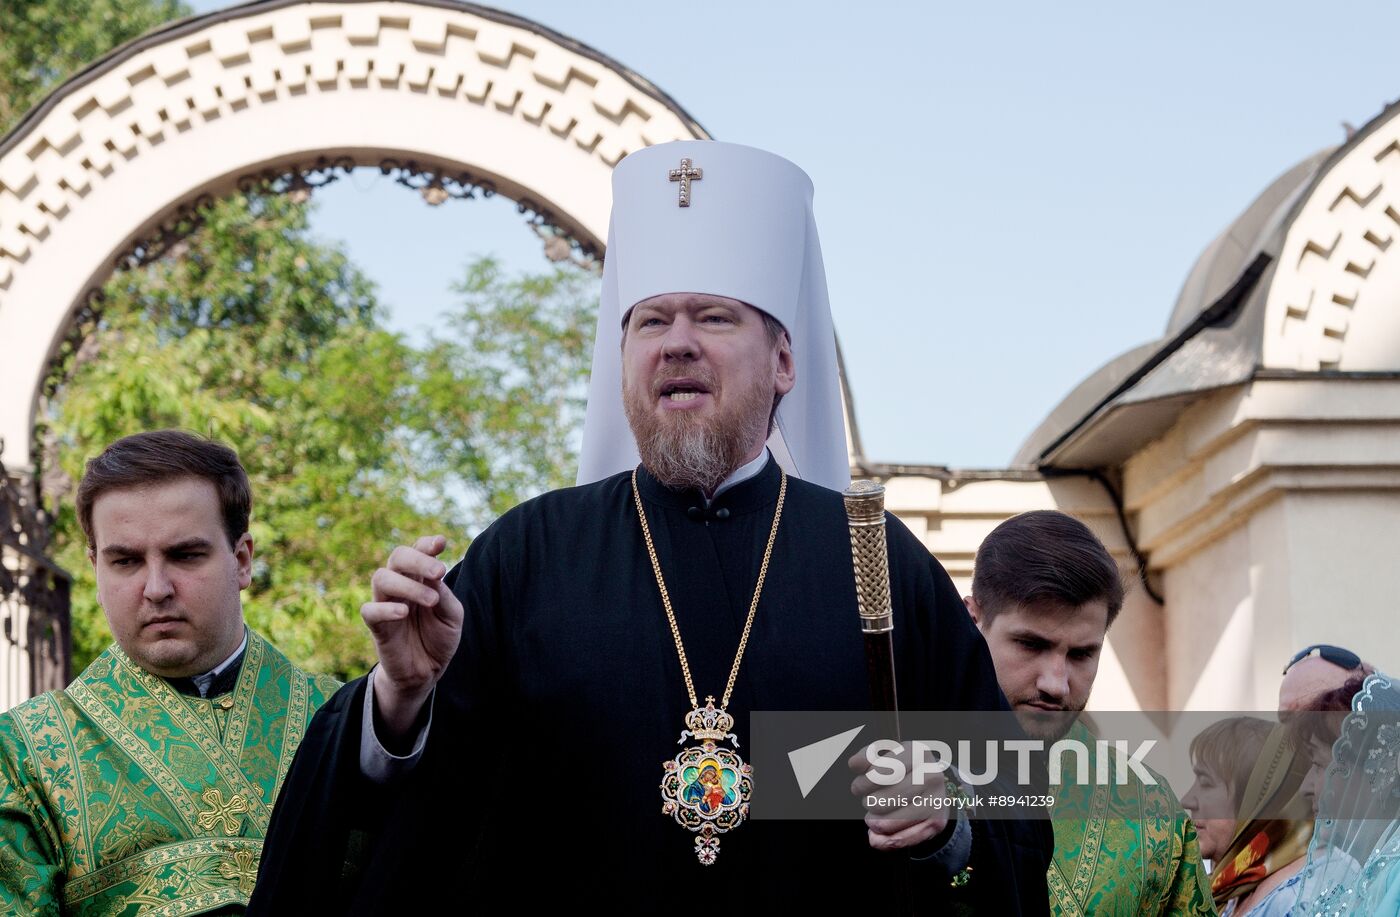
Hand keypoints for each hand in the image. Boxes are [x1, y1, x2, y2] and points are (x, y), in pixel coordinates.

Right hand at [363, 535, 463, 738]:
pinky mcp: (376, 626)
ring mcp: (386, 604)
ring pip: (381, 578)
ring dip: (407, 585)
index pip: (417, 551)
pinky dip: (385, 609)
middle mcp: (401, 586)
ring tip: (431, 600)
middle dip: (418, 559)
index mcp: (420, 578)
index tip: (440, 543)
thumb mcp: (452, 616)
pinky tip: (403, 613)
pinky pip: (370, 610)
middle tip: (439, 571)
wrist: (427, 672)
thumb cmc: (439, 638)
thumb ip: (444, 595)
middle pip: (397, 557)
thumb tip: (434, 574)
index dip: (426, 544)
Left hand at [848, 741, 949, 850]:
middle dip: (867, 802)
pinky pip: (902, 839)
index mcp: (916, 753)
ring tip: (875, 814)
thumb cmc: (903, 770)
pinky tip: (878, 833)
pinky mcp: (937, 822)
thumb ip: (866, 756)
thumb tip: (855, 763)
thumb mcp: (886, 755)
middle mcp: (930, 775)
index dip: (864, 782)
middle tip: (868, 800)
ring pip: (889, 822)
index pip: (882, 771)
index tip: (859, 786)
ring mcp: (936, 800)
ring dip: (873, 821)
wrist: (933, 785)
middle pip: (882, 799)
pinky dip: (884, 840)